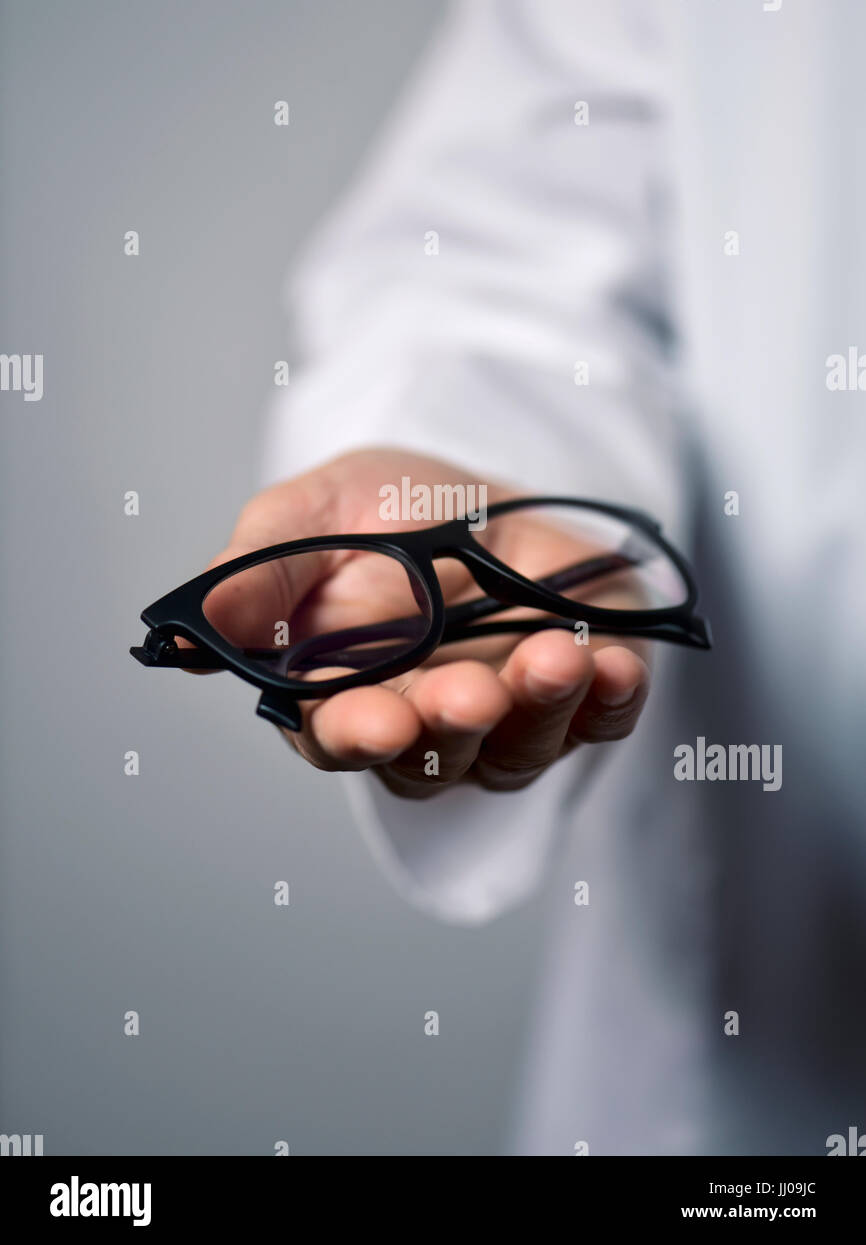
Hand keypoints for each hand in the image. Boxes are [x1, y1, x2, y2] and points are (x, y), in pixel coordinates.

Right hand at [203, 448, 650, 797]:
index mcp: (343, 691)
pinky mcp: (582, 698)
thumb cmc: (385, 510)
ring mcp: (507, 718)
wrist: (481, 485)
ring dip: (538, 708)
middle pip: (434, 759)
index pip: (340, 737)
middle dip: (452, 728)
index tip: (380, 721)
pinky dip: (610, 700)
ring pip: (520, 747)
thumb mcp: (310, 515)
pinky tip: (614, 664)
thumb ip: (255, 574)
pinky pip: (600, 720)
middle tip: (468, 692)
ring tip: (555, 655)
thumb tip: (175, 637)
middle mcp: (424, 722)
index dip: (358, 737)